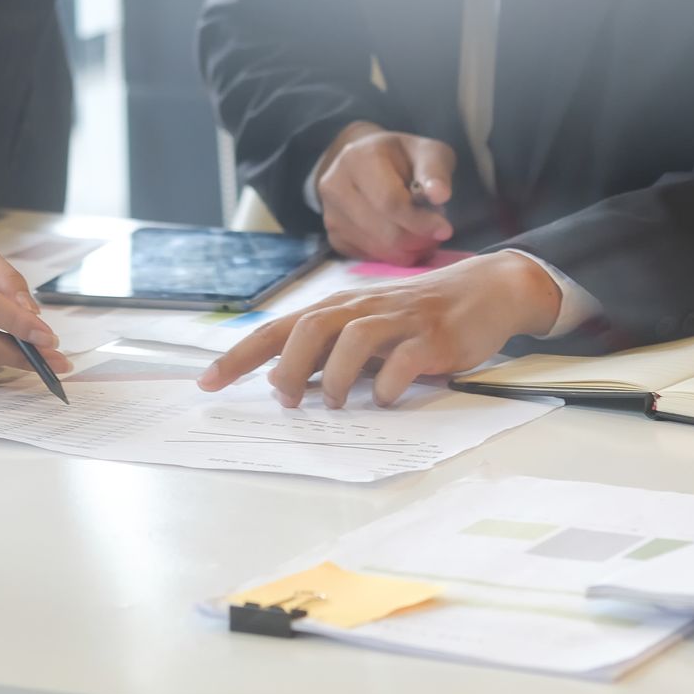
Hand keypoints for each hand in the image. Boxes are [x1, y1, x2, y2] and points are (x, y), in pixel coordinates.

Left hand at [196, 252, 561, 407]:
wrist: (486, 290)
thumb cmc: (418, 316)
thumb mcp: (369, 327)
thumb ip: (330, 351)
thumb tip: (286, 385)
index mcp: (342, 307)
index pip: (279, 328)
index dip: (240, 355)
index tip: (207, 383)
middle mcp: (365, 307)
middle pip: (309, 329)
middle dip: (288, 368)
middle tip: (287, 401)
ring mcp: (400, 320)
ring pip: (351, 340)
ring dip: (334, 378)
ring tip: (334, 403)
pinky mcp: (433, 337)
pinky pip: (403, 361)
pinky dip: (387, 385)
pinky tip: (385, 399)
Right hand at [314, 121, 455, 263]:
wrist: (365, 162)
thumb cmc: (402, 157)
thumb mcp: (427, 152)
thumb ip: (435, 171)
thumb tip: (439, 194)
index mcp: (358, 158)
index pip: (390, 202)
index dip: (420, 221)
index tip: (445, 228)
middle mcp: (336, 186)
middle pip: (385, 232)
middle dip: (418, 239)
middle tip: (438, 234)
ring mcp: (330, 214)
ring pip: (378, 249)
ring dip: (410, 250)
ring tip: (424, 234)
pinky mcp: (334, 236)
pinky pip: (370, 258)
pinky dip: (394, 256)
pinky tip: (406, 239)